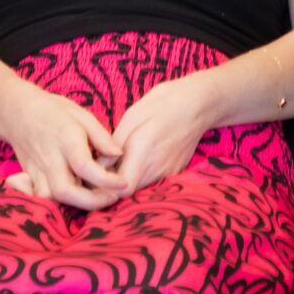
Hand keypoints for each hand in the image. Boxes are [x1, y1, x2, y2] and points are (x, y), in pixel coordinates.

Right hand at [0, 87, 127, 211]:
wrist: (17, 112)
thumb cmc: (53, 110)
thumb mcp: (82, 115)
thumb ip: (101, 137)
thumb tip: (119, 155)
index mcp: (65, 139)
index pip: (85, 166)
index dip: (106, 179)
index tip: (123, 182)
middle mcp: (50, 158)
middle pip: (66, 191)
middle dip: (91, 201)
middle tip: (112, 197)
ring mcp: (37, 170)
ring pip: (51, 198)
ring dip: (75, 204)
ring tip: (96, 198)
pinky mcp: (30, 178)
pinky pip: (41, 198)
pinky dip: (57, 204)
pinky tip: (74, 198)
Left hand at [108, 72, 216, 192]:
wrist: (197, 103)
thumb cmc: (161, 104)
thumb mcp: (132, 117)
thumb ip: (114, 144)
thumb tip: (98, 165)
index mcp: (143, 153)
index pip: (121, 189)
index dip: (106, 187)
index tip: (96, 174)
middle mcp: (157, 169)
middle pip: (129, 190)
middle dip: (113, 183)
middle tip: (104, 165)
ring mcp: (168, 172)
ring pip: (140, 186)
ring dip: (128, 178)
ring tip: (121, 158)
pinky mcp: (175, 171)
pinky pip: (152, 179)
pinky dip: (142, 173)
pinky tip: (141, 156)